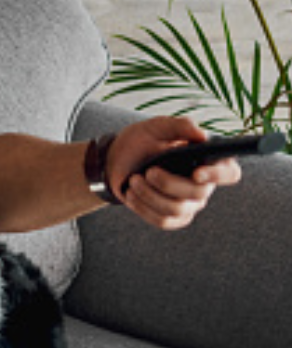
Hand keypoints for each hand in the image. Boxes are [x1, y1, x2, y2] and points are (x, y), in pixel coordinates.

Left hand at [105, 116, 241, 229]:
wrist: (117, 160)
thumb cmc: (142, 141)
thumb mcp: (157, 127)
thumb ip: (180, 126)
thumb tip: (202, 135)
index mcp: (207, 160)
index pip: (229, 173)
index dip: (218, 175)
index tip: (196, 173)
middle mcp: (204, 184)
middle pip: (198, 193)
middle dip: (168, 183)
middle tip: (148, 172)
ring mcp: (190, 203)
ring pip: (177, 209)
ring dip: (150, 195)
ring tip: (134, 180)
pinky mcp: (173, 217)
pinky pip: (163, 221)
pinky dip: (143, 207)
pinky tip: (131, 193)